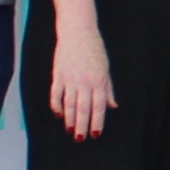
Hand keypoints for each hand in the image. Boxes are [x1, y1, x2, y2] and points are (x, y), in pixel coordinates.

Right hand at [46, 7, 115, 139]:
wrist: (78, 32)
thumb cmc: (94, 49)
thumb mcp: (105, 69)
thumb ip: (108, 89)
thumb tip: (113, 106)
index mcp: (99, 81)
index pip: (98, 107)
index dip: (97, 122)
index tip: (95, 133)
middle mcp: (85, 81)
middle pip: (83, 109)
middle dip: (81, 125)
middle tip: (80, 138)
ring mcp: (70, 78)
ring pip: (69, 104)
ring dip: (69, 119)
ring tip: (69, 130)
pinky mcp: (58, 75)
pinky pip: (56, 95)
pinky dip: (57, 106)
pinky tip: (59, 114)